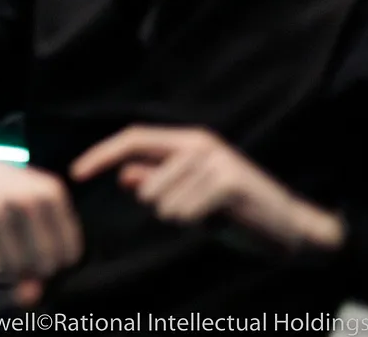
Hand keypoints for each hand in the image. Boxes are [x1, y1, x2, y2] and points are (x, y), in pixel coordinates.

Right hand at [0, 137, 81, 304]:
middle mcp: (25, 197)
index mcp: (50, 191)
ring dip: (3, 270)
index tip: (35, 248)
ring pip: (15, 270)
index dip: (52, 261)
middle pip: (44, 266)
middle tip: (11, 248)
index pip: (69, 254)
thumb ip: (39, 256)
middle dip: (29, 268)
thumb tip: (29, 296)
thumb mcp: (27, 211)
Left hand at [71, 126, 344, 253]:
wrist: (292, 229)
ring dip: (180, 217)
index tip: (75, 172)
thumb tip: (125, 175)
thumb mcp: (189, 199)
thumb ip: (158, 183)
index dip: (101, 154)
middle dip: (157, 204)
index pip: (133, 138)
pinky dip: (193, 223)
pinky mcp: (228, 183)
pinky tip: (218, 221)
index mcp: (188, 142)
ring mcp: (215, 161)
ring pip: (161, 200)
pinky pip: (183, 212)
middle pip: (144, 177)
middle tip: (193, 213)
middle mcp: (200, 144)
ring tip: (210, 216)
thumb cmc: (236, 214)